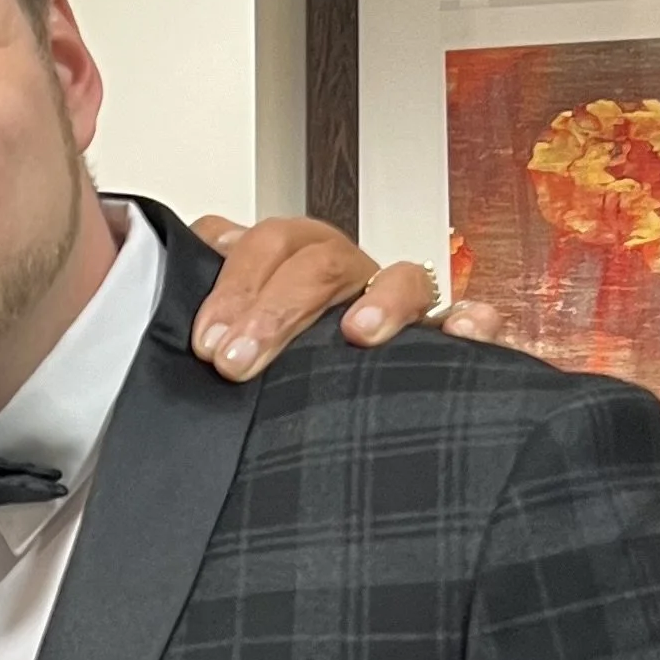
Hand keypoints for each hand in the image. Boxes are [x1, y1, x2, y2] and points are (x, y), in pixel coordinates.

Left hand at [190, 213, 503, 379]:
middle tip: (239, 361)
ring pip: (403, 277)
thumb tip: (185, 254)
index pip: (265, 246)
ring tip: (356, 335)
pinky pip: (471, 320)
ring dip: (380, 301)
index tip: (207, 342)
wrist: (331, 413)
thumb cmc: (280, 361)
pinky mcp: (442, 342)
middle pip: (321, 262)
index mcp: (294, 264)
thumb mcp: (231, 331)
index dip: (235, 285)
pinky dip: (475, 321)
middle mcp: (348, 276)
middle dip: (278, 309)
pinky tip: (463, 332)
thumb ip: (211, 301)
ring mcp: (398, 306)